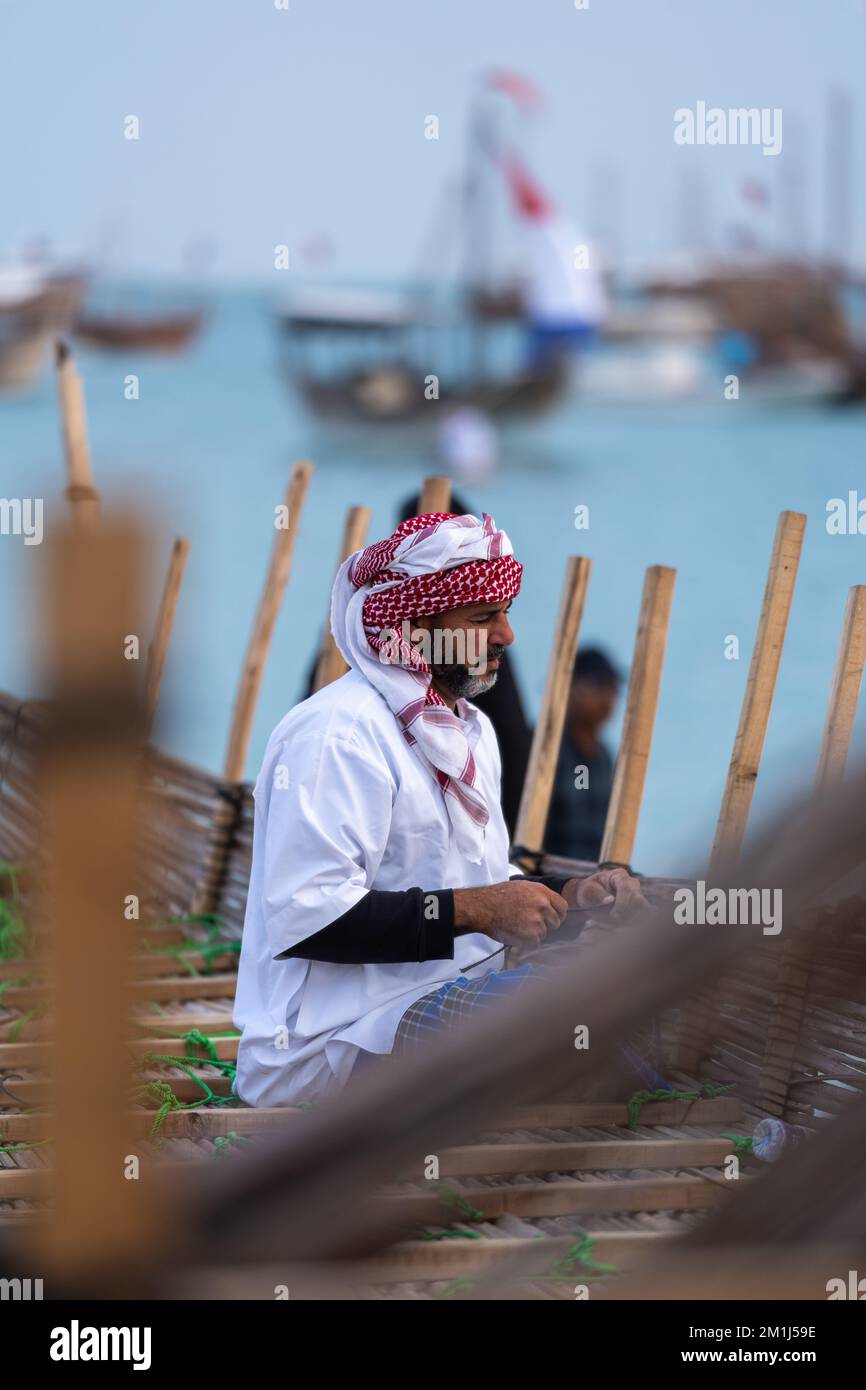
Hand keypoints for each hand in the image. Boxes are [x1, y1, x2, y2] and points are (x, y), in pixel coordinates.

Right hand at [453, 880, 567, 948]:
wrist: (482, 907)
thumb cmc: (497, 897)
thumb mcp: (522, 887)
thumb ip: (539, 895)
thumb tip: (550, 905)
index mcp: (541, 891)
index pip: (563, 906)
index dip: (558, 914)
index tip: (552, 918)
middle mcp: (542, 905)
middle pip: (556, 922)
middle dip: (545, 925)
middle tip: (529, 924)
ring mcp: (537, 920)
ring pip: (545, 933)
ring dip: (534, 934)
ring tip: (517, 926)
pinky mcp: (531, 935)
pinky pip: (536, 943)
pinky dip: (526, 942)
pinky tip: (515, 933)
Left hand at [561, 867, 646, 919]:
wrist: (590, 900)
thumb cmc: (588, 892)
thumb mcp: (587, 892)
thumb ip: (598, 895)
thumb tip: (611, 900)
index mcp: (619, 875)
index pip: (627, 888)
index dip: (622, 903)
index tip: (613, 915)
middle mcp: (632, 883)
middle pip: (638, 900)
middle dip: (627, 913)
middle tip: (614, 920)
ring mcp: (637, 895)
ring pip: (643, 910)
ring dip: (631, 919)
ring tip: (617, 923)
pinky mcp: (640, 907)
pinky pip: (643, 916)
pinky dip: (634, 923)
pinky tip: (623, 925)